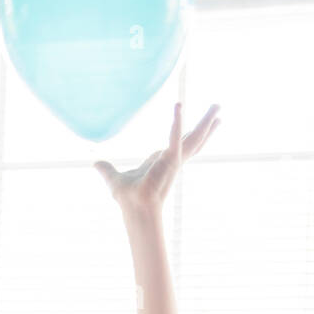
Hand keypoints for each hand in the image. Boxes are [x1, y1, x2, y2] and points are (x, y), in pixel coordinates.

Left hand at [94, 103, 219, 215]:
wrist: (134, 208)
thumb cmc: (128, 198)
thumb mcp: (114, 178)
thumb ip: (106, 170)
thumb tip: (95, 164)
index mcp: (163, 162)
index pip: (181, 143)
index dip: (190, 133)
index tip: (202, 125)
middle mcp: (173, 160)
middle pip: (194, 139)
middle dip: (207, 124)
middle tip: (218, 108)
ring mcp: (174, 160)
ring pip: (194, 137)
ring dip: (205, 121)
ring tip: (217, 105)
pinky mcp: (170, 160)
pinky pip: (174, 136)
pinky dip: (176, 121)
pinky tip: (178, 106)